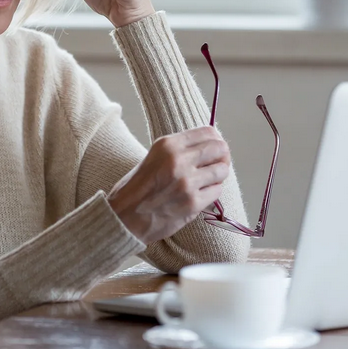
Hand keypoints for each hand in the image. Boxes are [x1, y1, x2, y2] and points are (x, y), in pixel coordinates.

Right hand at [107, 127, 230, 243]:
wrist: (125, 217)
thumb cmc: (138, 187)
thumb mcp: (154, 156)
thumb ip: (180, 150)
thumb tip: (208, 146)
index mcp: (168, 145)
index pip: (207, 132)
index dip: (216, 139)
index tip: (215, 147)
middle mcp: (179, 160)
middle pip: (219, 149)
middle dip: (222, 156)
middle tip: (218, 163)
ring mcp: (187, 182)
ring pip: (222, 170)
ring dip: (219, 175)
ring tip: (209, 179)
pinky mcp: (193, 203)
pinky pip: (217, 191)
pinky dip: (213, 192)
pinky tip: (201, 193)